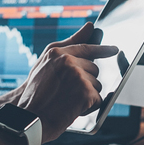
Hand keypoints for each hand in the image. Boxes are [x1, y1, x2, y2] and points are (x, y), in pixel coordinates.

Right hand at [15, 23, 117, 140]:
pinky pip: (98, 99)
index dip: (102, 49)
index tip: (114, 49)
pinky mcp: (85, 93)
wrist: (29, 117)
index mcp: (57, 53)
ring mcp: (77, 76)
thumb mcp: (46, 64)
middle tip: (67, 92)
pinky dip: (89, 107)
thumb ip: (70, 44)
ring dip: (87, 95)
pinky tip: (73, 109)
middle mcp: (68, 62)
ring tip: (67, 100)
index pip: (86, 48)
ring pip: (97, 85)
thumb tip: (90, 27)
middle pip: (94, 69)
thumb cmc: (35, 92)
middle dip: (86, 82)